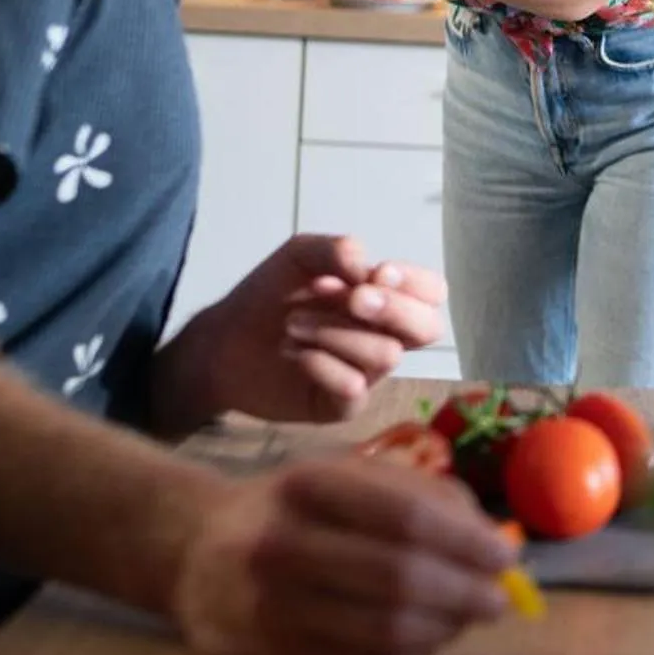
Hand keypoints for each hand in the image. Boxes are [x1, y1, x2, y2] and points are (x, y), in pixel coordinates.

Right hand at [170, 456, 514, 654]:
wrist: (195, 550)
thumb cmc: (294, 506)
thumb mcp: (345, 474)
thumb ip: (418, 493)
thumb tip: (489, 536)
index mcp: (310, 482)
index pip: (406, 517)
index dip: (466, 541)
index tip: (506, 557)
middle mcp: (283, 540)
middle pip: (399, 577)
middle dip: (463, 592)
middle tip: (497, 601)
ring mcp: (270, 601)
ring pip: (383, 628)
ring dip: (442, 628)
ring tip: (466, 620)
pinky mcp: (268, 649)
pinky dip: (410, 654)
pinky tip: (429, 639)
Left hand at [172, 235, 447, 426]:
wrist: (222, 339)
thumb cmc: (268, 295)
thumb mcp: (299, 255)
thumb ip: (335, 249)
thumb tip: (367, 267)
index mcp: (385, 298)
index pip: (431, 292)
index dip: (414, 283)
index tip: (377, 273)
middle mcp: (384, 336)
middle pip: (427, 329)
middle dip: (393, 309)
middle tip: (352, 298)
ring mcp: (366, 374)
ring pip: (386, 355)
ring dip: (337, 332)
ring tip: (293, 325)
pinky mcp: (340, 405)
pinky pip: (352, 388)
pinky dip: (322, 364)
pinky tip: (294, 353)